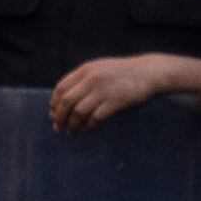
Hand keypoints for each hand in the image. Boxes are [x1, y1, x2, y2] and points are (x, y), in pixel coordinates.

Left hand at [46, 52, 180, 132]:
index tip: (52, 113)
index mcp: (85, 70)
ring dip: (72, 124)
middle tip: (58, 127)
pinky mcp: (115, 102)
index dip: (54, 102)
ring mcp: (103, 90)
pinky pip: (95, 117)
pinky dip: (89, 125)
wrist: (148, 72)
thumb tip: (66, 98)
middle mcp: (91, 79)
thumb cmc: (123, 72)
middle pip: (67, 101)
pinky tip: (89, 129)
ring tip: (71, 132)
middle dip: (59, 116)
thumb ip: (83, 79)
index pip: (61, 87)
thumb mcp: (99, 68)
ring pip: (78, 111)